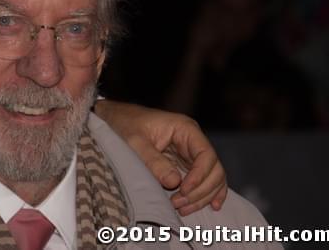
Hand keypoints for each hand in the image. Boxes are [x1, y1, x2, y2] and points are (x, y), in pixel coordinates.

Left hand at [94, 100, 226, 215]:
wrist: (115, 119)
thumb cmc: (125, 124)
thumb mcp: (134, 141)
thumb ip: (153, 160)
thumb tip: (175, 182)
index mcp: (184, 129)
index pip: (206, 154)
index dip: (200, 175)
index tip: (184, 190)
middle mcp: (192, 140)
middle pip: (213, 168)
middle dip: (201, 189)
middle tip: (179, 203)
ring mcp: (190, 153)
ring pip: (211, 177)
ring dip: (202, 196)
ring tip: (182, 208)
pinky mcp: (184, 164)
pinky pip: (203, 180)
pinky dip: (207, 193)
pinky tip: (211, 206)